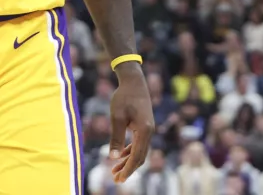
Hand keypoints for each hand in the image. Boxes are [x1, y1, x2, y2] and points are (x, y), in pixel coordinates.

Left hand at [109, 63, 154, 183]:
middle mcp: (149, 133)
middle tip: (116, 180)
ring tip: (115, 171)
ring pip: (139, 151)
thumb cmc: (123, 97)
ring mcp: (147, 130)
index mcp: (144, 131)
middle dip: (128, 169)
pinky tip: (120, 156)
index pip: (137, 156)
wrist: (134, 82)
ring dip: (128, 161)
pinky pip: (137, 144)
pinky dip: (129, 152)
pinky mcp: (144, 127)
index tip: (119, 179)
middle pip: (140, 157)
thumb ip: (116, 137)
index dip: (128, 169)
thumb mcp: (116, 117)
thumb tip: (113, 157)